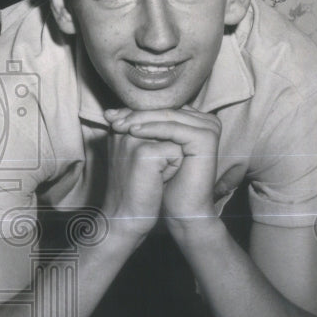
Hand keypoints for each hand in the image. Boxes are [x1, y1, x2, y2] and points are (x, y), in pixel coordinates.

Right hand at [100, 119, 183, 238]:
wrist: (125, 218)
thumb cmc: (134, 187)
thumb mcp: (135, 155)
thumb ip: (147, 133)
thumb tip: (173, 119)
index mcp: (118, 126)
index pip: (157, 118)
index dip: (162, 141)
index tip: (145, 163)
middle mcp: (123, 128)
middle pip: (167, 126)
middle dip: (168, 148)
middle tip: (150, 171)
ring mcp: (133, 139)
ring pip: (174, 137)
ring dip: (172, 157)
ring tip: (154, 174)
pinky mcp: (145, 153)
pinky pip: (177, 152)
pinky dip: (173, 168)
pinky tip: (157, 181)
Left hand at [105, 105, 220, 227]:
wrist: (180, 208)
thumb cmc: (163, 181)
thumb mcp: (146, 149)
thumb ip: (135, 128)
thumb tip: (109, 112)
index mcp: (194, 119)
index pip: (160, 107)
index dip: (134, 111)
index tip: (109, 115)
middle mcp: (205, 120)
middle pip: (163, 110)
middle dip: (135, 114)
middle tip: (110, 118)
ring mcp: (208, 128)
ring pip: (167, 116)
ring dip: (140, 119)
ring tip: (118, 125)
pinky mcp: (207, 138)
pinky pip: (174, 129)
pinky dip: (153, 129)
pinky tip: (133, 132)